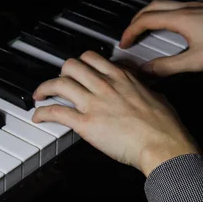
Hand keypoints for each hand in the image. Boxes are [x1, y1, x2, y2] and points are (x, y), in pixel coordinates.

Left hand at [31, 51, 199, 176]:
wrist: (162, 144)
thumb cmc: (164, 125)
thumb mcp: (156, 95)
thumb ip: (143, 89)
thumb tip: (143, 89)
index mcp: (122, 77)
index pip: (92, 58)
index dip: (81, 63)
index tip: (78, 70)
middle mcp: (105, 85)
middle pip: (72, 65)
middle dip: (62, 72)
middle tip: (60, 82)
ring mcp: (94, 103)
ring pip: (60, 83)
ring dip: (46, 88)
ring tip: (41, 94)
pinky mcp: (86, 123)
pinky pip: (56, 112)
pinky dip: (43, 113)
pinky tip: (38, 116)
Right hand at [119, 0, 202, 75]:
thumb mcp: (196, 61)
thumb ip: (169, 67)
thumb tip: (148, 71)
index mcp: (180, 18)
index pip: (146, 20)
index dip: (131, 31)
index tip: (123, 43)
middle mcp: (187, 8)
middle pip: (153, 7)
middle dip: (137, 20)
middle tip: (131, 35)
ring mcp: (198, 7)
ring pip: (166, 6)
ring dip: (151, 16)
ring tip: (147, 32)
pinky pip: (178, 8)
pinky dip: (166, 16)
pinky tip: (173, 30)